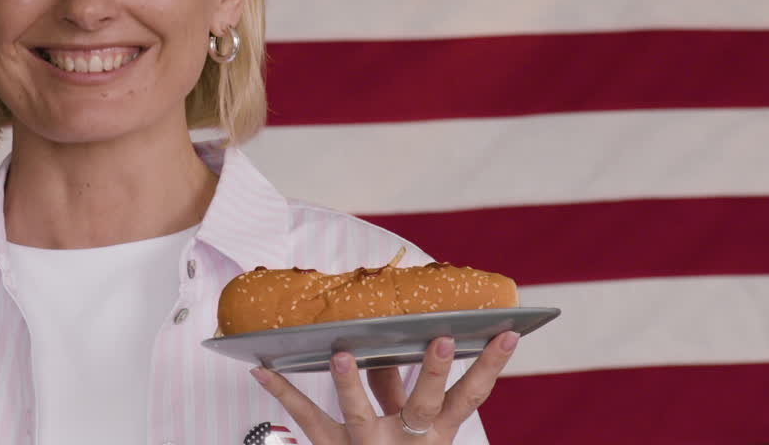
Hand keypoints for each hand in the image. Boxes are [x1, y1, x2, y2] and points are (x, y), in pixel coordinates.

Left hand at [251, 331, 517, 443]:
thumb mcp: (412, 428)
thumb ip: (402, 387)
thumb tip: (391, 340)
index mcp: (436, 435)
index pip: (471, 398)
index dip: (490, 367)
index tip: (507, 334)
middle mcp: (406, 441)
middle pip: (424, 405)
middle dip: (433, 373)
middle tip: (442, 339)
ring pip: (360, 414)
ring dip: (350, 384)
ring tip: (341, 353)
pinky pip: (307, 419)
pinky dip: (281, 391)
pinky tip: (261, 367)